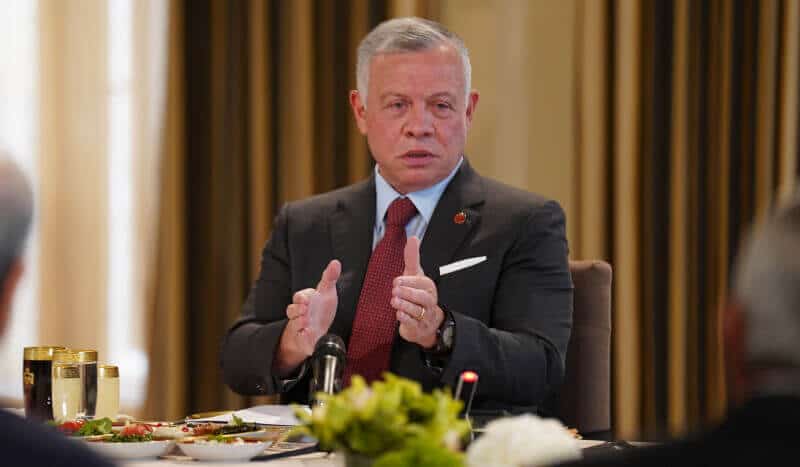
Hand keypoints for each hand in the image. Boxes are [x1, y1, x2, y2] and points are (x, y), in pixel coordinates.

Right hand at [275, 259, 340, 374]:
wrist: (316, 332)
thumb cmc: (321, 310)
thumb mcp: (327, 292)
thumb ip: (329, 277)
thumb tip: (335, 262)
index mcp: (304, 302)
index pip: (299, 297)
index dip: (301, 297)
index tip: (307, 298)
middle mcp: (299, 314)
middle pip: (291, 310)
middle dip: (298, 309)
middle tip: (305, 308)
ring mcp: (299, 328)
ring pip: (293, 325)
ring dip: (299, 322)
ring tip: (306, 320)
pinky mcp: (302, 341)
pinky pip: (300, 341)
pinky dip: (304, 338)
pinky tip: (308, 334)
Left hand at [392, 236, 443, 348]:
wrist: (425, 322)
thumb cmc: (418, 295)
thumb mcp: (414, 275)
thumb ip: (412, 258)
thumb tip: (413, 238)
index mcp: (428, 287)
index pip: (422, 283)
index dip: (409, 281)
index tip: (397, 281)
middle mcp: (429, 301)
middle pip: (422, 297)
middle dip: (409, 293)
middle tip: (395, 290)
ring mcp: (424, 316)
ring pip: (417, 311)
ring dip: (405, 305)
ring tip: (394, 301)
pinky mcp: (418, 328)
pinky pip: (413, 324)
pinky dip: (405, 319)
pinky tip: (398, 314)